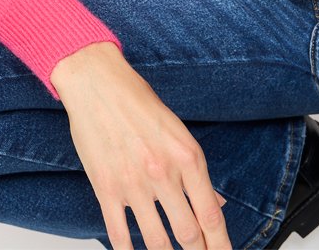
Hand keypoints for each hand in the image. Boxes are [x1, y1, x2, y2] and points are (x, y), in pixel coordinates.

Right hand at [51, 43, 230, 249]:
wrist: (98, 84)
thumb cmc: (138, 102)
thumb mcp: (177, 131)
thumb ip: (195, 171)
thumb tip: (216, 203)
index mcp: (187, 155)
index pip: (211, 214)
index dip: (221, 243)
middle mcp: (163, 172)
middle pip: (188, 233)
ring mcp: (134, 184)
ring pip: (157, 241)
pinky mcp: (106, 189)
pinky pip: (120, 235)